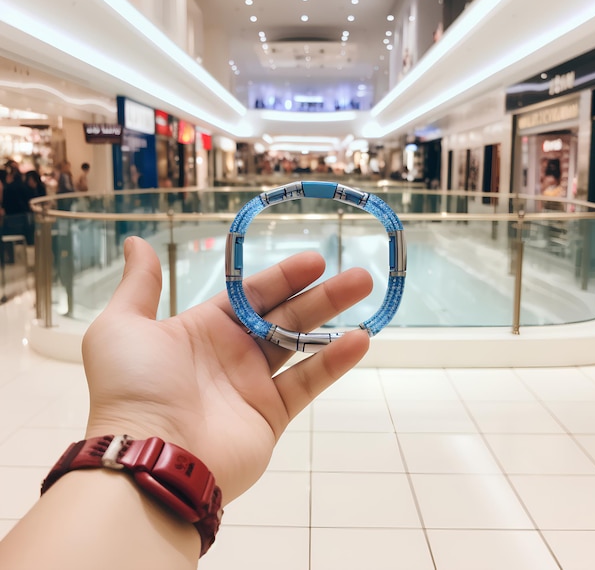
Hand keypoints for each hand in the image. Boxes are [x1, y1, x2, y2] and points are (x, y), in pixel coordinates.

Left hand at [81, 236, 371, 502]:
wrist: (149, 457)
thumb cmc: (133, 389)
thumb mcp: (122, 327)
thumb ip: (140, 286)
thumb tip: (138, 243)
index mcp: (203, 328)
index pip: (251, 294)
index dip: (283, 276)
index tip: (314, 260)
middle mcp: (232, 353)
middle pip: (284, 315)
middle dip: (321, 294)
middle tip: (357, 276)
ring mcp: (254, 384)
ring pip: (302, 343)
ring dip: (334, 317)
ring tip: (366, 291)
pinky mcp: (272, 414)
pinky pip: (307, 382)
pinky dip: (334, 362)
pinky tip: (359, 339)